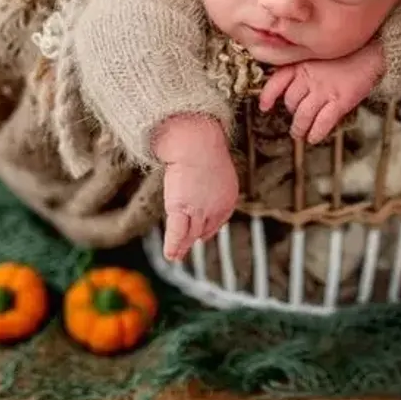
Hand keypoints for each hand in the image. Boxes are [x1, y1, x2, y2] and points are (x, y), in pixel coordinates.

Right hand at [153, 115, 238, 260]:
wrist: (196, 143)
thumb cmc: (204, 147)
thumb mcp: (216, 166)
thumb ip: (213, 181)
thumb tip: (205, 181)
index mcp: (229, 197)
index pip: (218, 220)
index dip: (208, 229)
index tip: (201, 235)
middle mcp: (217, 208)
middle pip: (204, 229)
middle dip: (195, 237)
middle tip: (187, 246)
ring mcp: (200, 210)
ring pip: (190, 233)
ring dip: (183, 246)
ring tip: (177, 256)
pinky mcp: (181, 209)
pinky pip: (177, 232)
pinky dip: (173, 245)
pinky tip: (171, 256)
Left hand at [259, 40, 384, 143]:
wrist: (372, 52)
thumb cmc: (346, 53)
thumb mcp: (318, 54)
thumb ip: (303, 66)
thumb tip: (287, 82)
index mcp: (301, 64)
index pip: (277, 81)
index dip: (268, 96)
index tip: (264, 107)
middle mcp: (309, 77)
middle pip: (290, 102)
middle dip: (292, 113)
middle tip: (296, 118)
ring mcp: (324, 90)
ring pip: (302, 116)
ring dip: (299, 129)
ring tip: (299, 134)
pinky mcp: (340, 101)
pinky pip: (322, 123)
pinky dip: (315, 133)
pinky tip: (313, 137)